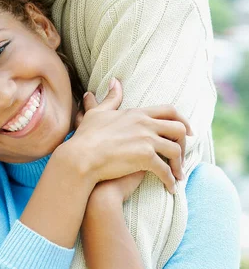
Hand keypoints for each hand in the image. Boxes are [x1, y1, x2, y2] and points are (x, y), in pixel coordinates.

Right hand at [69, 78, 191, 193]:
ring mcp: (146, 140)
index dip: (182, 120)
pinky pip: (166, 170)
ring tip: (177, 176)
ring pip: (176, 150)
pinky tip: (170, 187)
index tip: (188, 131)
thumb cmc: (87, 136)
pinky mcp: (145, 158)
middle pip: (179, 129)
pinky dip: (170, 180)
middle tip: (182, 156)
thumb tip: (115, 81)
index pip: (169, 110)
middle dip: (184, 143)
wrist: (81, 157)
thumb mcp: (98, 112)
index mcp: (137, 113)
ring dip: (179, 165)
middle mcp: (145, 124)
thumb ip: (111, 98)